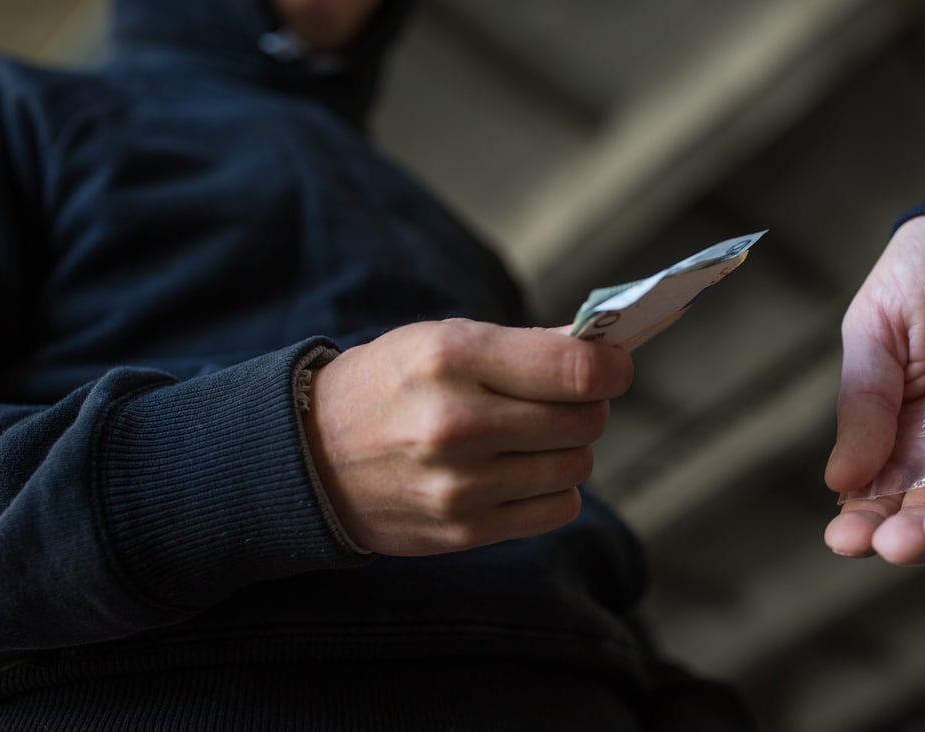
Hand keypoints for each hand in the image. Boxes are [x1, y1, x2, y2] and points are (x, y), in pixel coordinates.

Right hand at [304, 319, 632, 555]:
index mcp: (453, 358)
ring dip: (569, 449)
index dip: (612, 368)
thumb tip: (603, 349)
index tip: (616, 365)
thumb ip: (526, 346)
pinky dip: (552, 490)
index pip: (576, 370)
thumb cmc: (387, 386)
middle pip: (585, 420)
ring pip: (576, 466)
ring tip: (533, 436)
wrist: (308, 459)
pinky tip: (520, 472)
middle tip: (568, 398)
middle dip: (589, 405)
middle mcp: (458, 423)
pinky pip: (556, 509)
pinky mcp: (464, 529)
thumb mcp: (443, 340)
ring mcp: (461, 484)